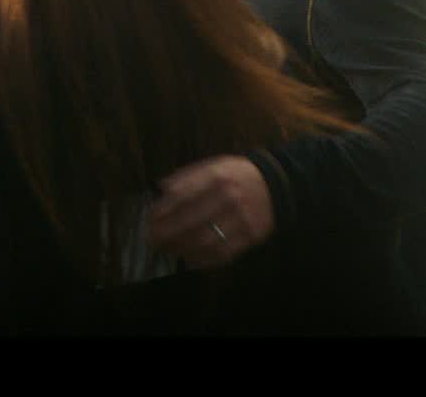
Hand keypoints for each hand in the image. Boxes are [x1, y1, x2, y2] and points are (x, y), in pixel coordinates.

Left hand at [146, 155, 275, 268]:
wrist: (276, 185)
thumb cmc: (238, 175)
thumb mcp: (215, 164)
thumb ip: (188, 175)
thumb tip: (162, 187)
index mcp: (217, 176)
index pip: (183, 195)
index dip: (163, 210)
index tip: (148, 220)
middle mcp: (228, 197)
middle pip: (191, 220)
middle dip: (167, 233)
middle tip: (151, 240)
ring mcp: (241, 218)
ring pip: (205, 240)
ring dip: (182, 248)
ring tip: (167, 250)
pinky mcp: (250, 236)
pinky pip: (223, 253)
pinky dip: (203, 260)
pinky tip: (189, 260)